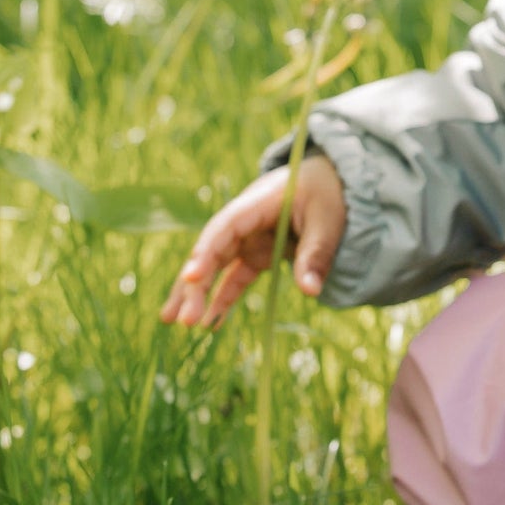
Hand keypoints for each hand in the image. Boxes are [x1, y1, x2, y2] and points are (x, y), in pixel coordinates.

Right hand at [159, 157, 346, 327]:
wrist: (328, 182)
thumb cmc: (326, 194)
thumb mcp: (327, 221)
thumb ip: (316, 254)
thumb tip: (310, 291)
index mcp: (257, 203)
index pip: (224, 228)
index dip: (205, 251)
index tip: (191, 277)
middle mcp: (244, 222)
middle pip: (212, 251)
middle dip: (195, 284)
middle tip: (183, 319)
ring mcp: (248, 239)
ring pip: (216, 267)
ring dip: (198, 294)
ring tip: (175, 322)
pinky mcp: (256, 254)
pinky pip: (234, 278)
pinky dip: (223, 298)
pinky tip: (210, 323)